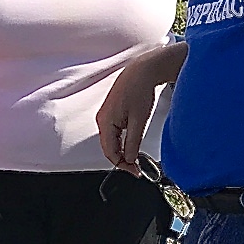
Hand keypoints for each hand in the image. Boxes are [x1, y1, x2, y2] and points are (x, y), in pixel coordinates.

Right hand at [97, 58, 162, 173]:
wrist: (141, 71)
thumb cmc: (139, 89)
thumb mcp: (139, 121)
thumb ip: (133, 142)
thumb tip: (130, 158)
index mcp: (105, 122)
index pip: (110, 152)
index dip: (122, 165)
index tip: (135, 171)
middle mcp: (102, 119)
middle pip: (109, 148)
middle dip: (122, 159)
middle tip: (137, 167)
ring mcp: (106, 115)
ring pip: (111, 141)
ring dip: (122, 151)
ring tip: (136, 157)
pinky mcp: (112, 112)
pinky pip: (114, 132)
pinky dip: (122, 141)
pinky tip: (132, 144)